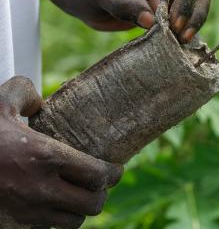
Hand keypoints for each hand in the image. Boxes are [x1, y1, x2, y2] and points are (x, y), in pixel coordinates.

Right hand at [0, 77, 122, 228]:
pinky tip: (47, 206)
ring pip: (72, 222)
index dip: (113, 173)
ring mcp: (25, 212)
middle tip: (97, 184)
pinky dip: (51, 222)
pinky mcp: (11, 226)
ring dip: (78, 210)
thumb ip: (24, 93)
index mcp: (45, 157)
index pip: (98, 174)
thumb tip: (39, 101)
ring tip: (75, 197)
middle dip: (100, 194)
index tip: (116, 170)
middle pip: (93, 204)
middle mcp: (40, 189)